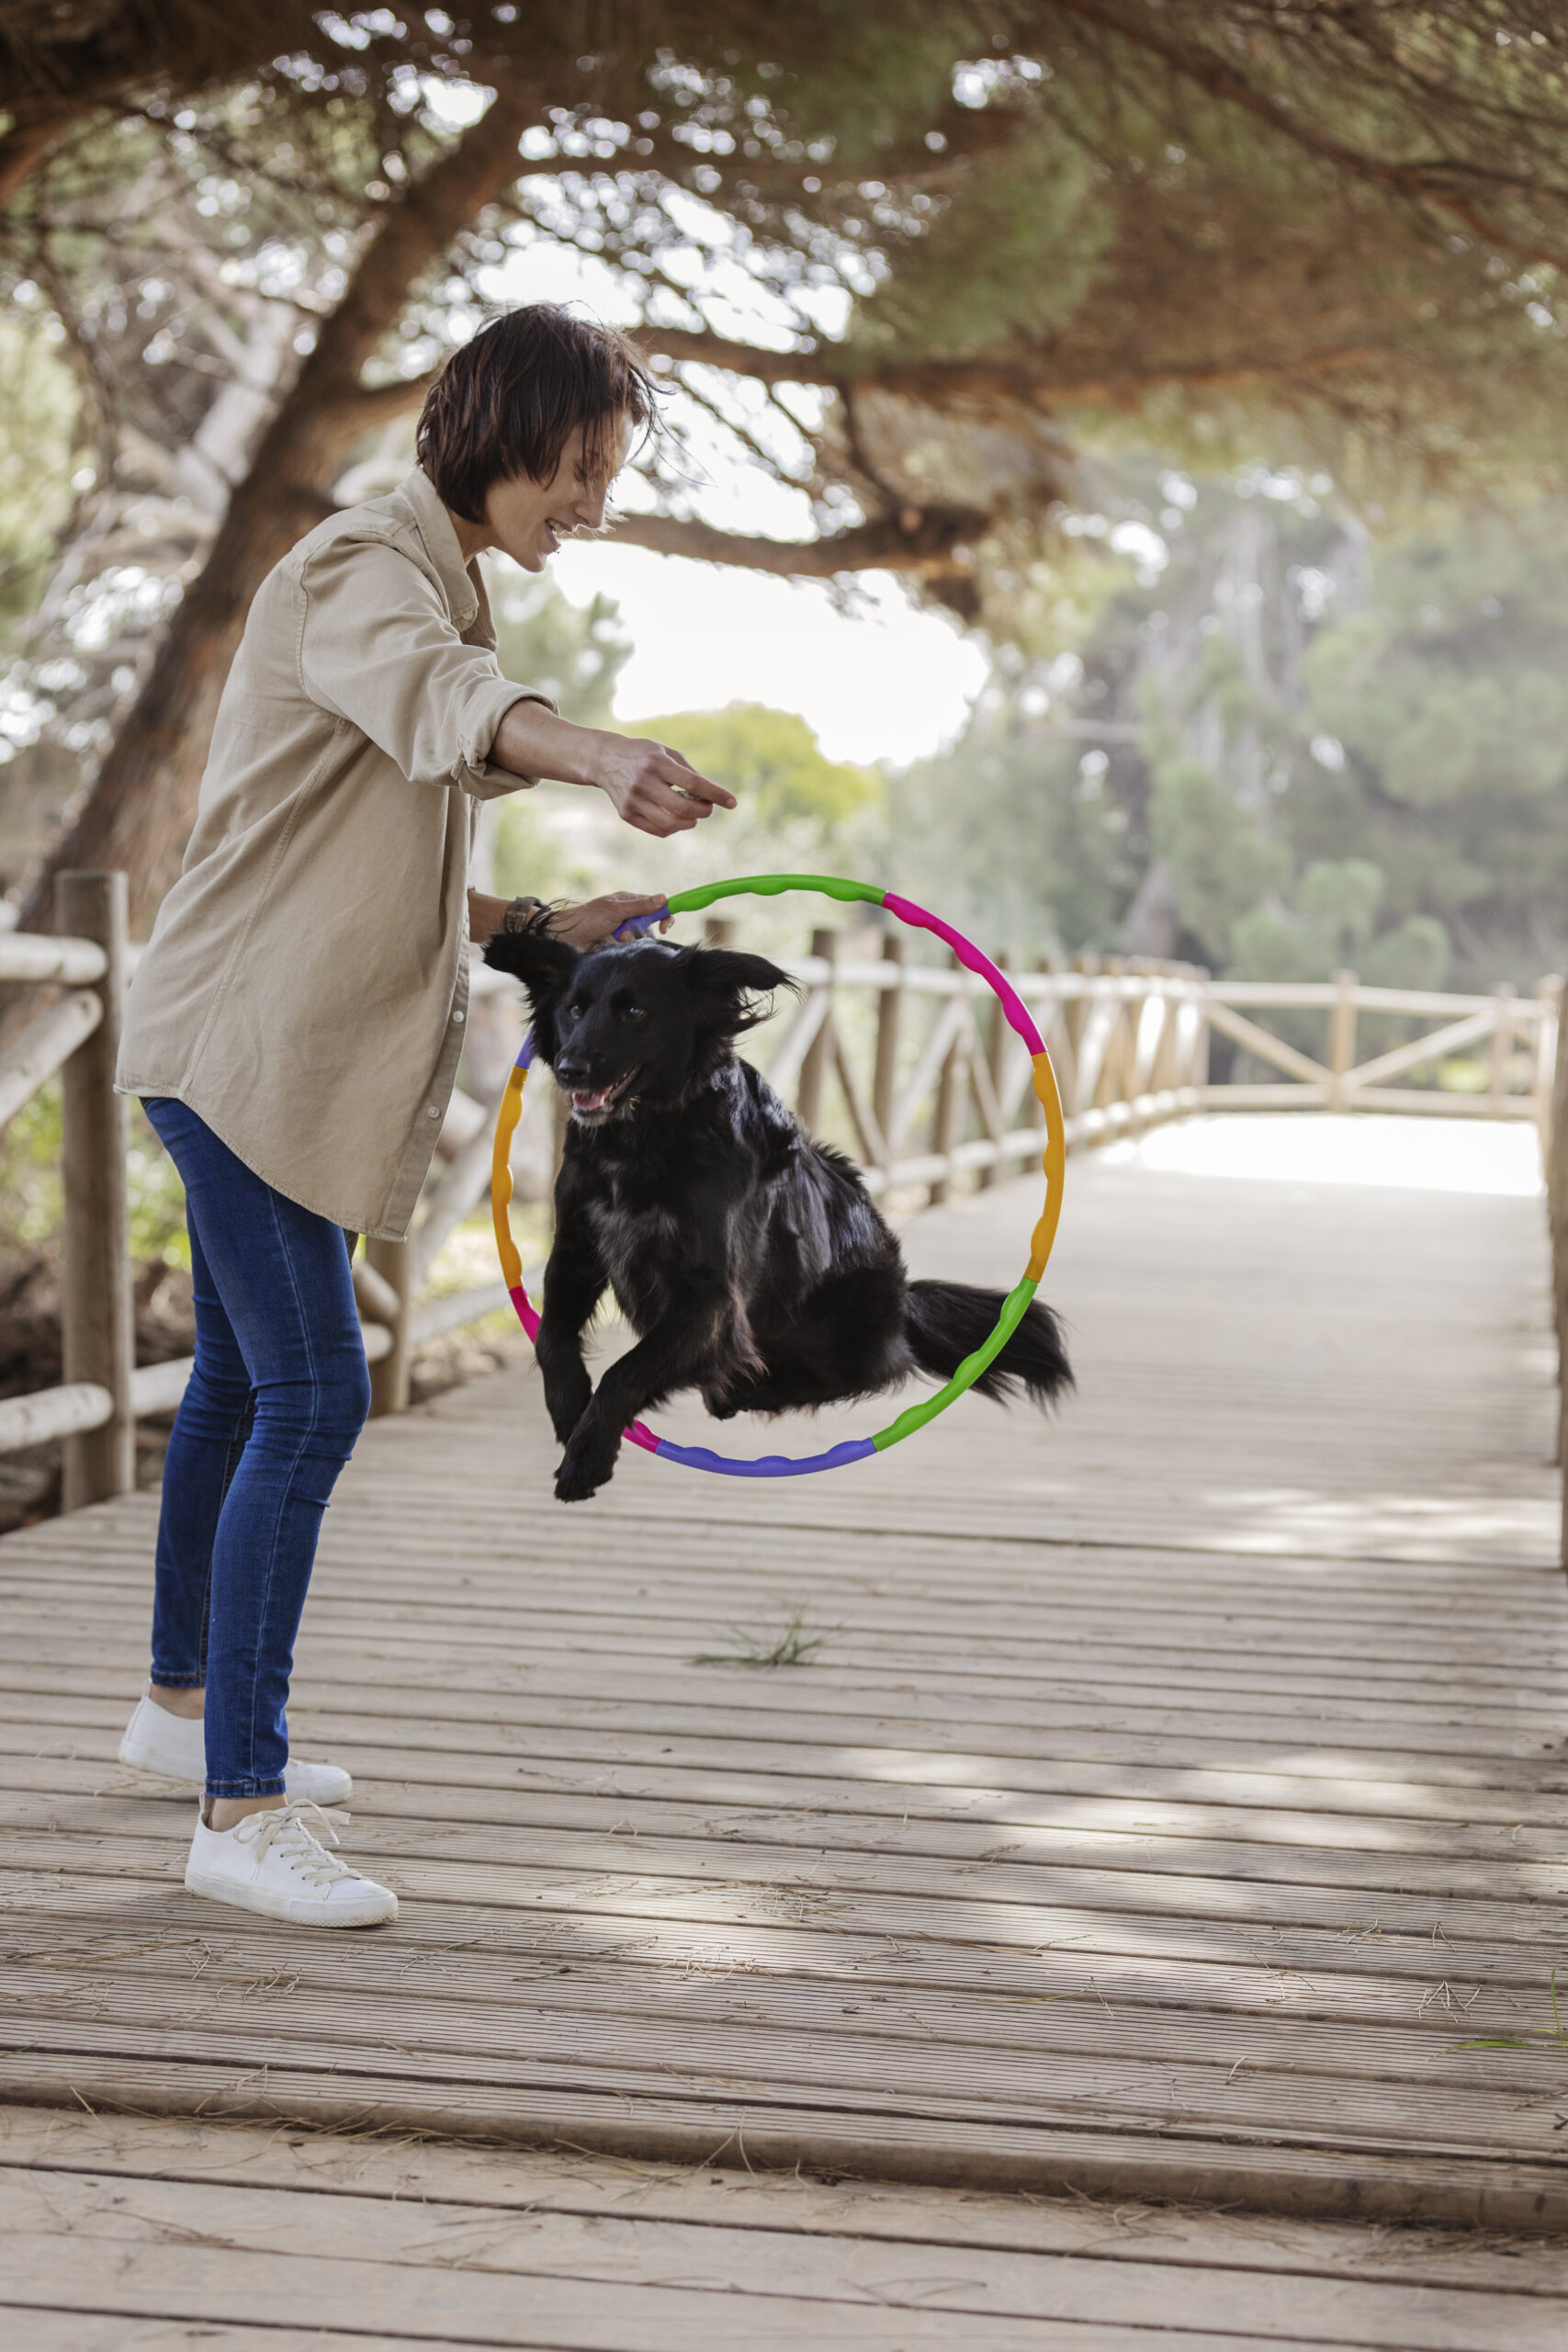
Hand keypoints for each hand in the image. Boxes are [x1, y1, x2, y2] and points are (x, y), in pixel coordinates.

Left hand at [550, 891, 672, 947]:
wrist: (567, 937)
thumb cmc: (588, 918)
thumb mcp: (615, 910)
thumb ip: (640, 906)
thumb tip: (664, 898)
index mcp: (629, 902)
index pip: (655, 906)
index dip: (664, 915)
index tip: (664, 927)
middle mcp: (628, 916)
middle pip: (650, 926)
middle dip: (641, 932)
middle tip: (627, 932)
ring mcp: (623, 931)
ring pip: (640, 939)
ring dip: (629, 940)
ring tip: (614, 939)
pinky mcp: (618, 945)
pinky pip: (630, 949)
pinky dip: (622, 948)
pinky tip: (609, 945)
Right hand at [591, 733, 735, 837]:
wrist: (605, 760)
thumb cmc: (643, 755)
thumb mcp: (666, 752)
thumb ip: (689, 772)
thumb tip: (712, 796)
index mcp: (656, 762)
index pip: (693, 783)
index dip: (715, 794)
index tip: (732, 802)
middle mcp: (643, 782)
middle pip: (682, 809)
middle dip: (703, 811)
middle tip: (707, 807)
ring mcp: (633, 800)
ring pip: (671, 824)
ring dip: (690, 822)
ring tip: (692, 813)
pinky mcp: (626, 814)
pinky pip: (658, 830)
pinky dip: (674, 827)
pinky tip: (676, 818)